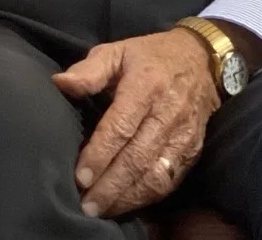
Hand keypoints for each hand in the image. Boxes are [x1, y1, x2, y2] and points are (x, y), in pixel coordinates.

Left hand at [51, 29, 218, 218]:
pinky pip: (171, 179)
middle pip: (137, 157)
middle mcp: (168, 112)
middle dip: (110, 186)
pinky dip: (148, 196)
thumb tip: (60, 84)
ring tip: (103, 209)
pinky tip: (127, 203)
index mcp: (146, 85)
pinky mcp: (194, 149)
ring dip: (128, 197)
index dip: (100, 154)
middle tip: (86, 205)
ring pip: (156, 175)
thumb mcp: (117, 51)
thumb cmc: (149, 56)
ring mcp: (184, 134)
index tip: (80, 177)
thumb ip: (89, 70)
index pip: (121, 127)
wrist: (201, 59)